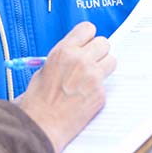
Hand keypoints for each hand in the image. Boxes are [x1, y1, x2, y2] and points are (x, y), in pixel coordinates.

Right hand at [19, 22, 115, 152]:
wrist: (41, 123)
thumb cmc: (39, 98)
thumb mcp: (47, 68)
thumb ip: (65, 57)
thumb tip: (80, 51)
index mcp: (64, 51)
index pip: (88, 29)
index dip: (88, 37)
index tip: (87, 43)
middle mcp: (80, 60)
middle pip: (104, 43)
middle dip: (98, 51)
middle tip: (91, 62)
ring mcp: (92, 76)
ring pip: (112, 60)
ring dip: (104, 67)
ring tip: (91, 78)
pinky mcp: (100, 93)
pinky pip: (107, 84)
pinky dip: (99, 89)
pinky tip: (86, 96)